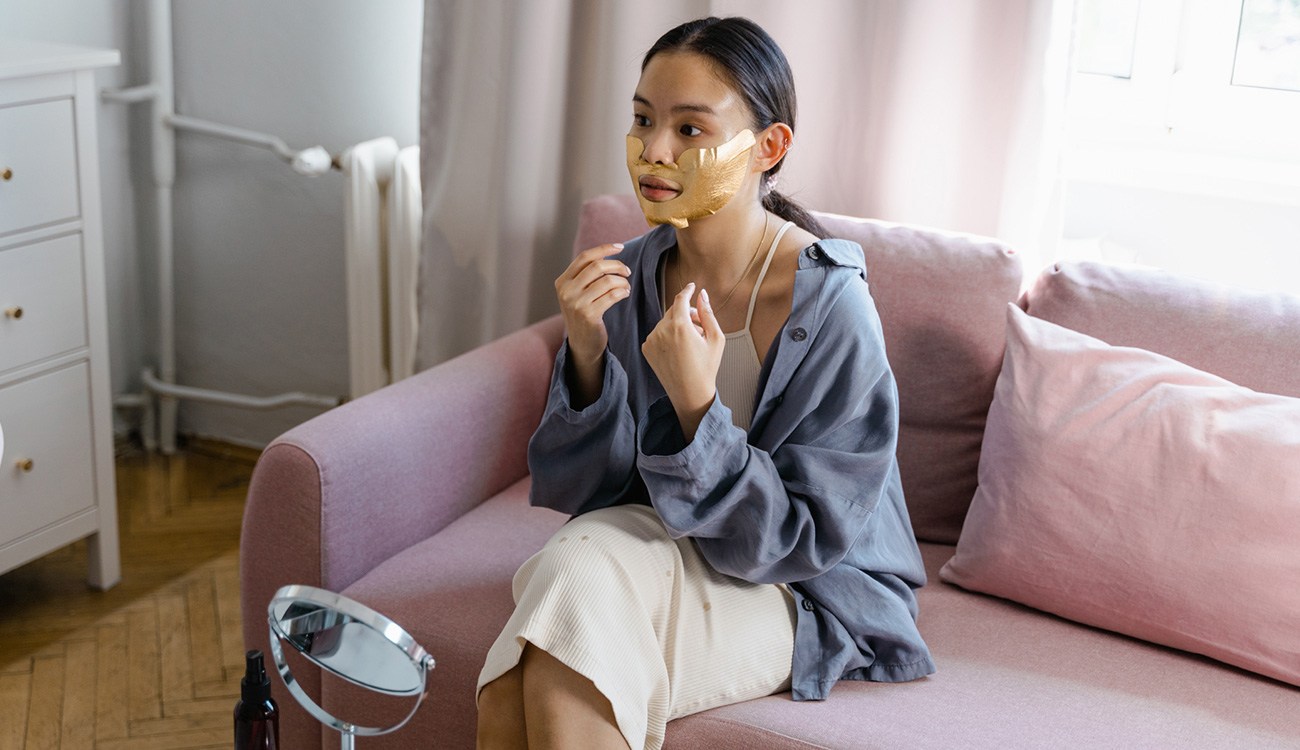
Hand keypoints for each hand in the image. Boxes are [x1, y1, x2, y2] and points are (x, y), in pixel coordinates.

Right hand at [555, 244, 631, 403]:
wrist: (582, 344)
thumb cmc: (584, 313)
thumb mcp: (578, 293)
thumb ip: (586, 275)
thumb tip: (609, 253)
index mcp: (562, 282)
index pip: (584, 257)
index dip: (604, 249)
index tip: (620, 247)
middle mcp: (566, 291)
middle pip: (597, 266)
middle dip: (617, 266)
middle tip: (627, 272)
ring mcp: (576, 303)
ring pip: (607, 281)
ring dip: (622, 282)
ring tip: (626, 287)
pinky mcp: (589, 315)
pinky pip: (613, 295)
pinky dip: (623, 292)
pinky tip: (625, 294)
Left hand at [642, 282, 724, 440]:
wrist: (690, 394)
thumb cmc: (706, 367)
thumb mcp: (716, 338)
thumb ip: (707, 313)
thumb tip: (702, 294)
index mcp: (680, 326)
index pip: (680, 298)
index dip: (687, 290)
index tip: (692, 286)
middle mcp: (662, 331)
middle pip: (673, 310)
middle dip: (686, 313)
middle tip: (700, 325)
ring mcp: (651, 340)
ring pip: (665, 322)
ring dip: (677, 325)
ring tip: (691, 341)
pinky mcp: (646, 349)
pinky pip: (657, 333)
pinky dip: (667, 335)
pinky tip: (678, 349)